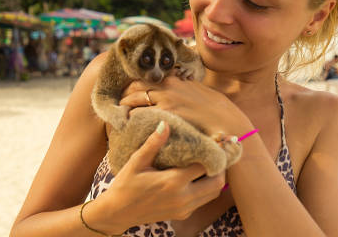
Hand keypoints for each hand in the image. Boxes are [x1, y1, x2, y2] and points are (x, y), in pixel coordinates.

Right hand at [91, 122, 224, 232]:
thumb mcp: (136, 162)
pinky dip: (206, 188)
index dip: (212, 152)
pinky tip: (197, 177)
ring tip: (209, 164)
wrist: (117, 213)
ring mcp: (184, 208)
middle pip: (217, 182)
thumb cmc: (125, 185)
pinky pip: (203, 201)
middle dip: (220, 167)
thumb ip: (153, 144)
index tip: (214, 141)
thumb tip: (165, 123)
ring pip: (213, 193)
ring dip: (215, 178)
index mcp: (173, 182)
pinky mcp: (182, 214)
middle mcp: (183, 197)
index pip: (204, 165)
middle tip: (215, 153)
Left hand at [119, 76, 249, 135]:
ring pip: (133, 97)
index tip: (125, 94)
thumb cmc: (217, 111)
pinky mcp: (167, 111)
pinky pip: (140, 112)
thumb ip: (184, 89)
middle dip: (123, 95)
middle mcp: (168, 84)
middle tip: (115, 106)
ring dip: (123, 107)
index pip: (145, 77)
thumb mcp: (199, 92)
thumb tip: (177, 89)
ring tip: (116, 117)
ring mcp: (166, 97)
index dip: (132, 86)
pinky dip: (131, 118)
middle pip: (134, 85)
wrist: (229, 122)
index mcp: (175, 78)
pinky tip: (125, 126)